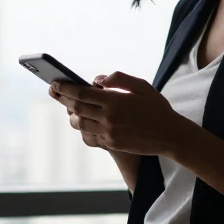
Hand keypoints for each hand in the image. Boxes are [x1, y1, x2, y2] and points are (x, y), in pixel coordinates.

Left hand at [48, 71, 191, 156]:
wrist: (170, 135)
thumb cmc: (156, 107)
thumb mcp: (141, 86)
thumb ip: (119, 79)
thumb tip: (98, 80)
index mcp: (115, 100)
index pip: (81, 93)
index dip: (65, 88)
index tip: (55, 83)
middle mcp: (109, 118)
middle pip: (76, 108)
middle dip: (62, 99)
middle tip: (53, 92)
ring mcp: (109, 133)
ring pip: (80, 124)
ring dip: (71, 115)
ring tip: (69, 107)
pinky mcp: (112, 144)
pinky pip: (89, 136)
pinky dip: (82, 128)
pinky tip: (82, 121)